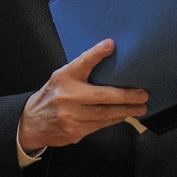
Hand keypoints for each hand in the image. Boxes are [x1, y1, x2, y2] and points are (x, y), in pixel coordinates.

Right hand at [18, 39, 147, 152]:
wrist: (33, 122)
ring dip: (125, 111)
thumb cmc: (53, 94)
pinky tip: (123, 115)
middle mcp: (67, 96)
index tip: (110, 44)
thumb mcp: (63, 76)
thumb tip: (110, 55)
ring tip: (140, 108)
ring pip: (104, 115)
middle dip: (126, 97)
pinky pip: (100, 126)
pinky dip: (114, 120)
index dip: (96, 53)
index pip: (82, 62)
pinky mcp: (75, 132)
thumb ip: (82, 70)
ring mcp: (71, 117)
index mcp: (64, 77)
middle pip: (102, 96)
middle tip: (143, 95)